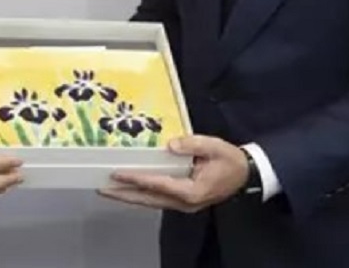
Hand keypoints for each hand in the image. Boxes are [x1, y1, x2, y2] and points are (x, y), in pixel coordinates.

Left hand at [97, 135, 248, 213]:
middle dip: (124, 194)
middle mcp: (185, 202)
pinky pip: (157, 199)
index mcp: (192, 191)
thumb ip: (192, 144)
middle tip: (102, 188)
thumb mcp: (215, 147)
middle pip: (149, 200)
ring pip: (151, 202)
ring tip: (109, 190)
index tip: (118, 174)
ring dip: (129, 197)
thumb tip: (170, 144)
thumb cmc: (230, 160)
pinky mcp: (182, 200)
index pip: (159, 184)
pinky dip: (141, 195)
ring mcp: (184, 204)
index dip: (137, 179)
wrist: (246, 174)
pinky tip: (129, 190)